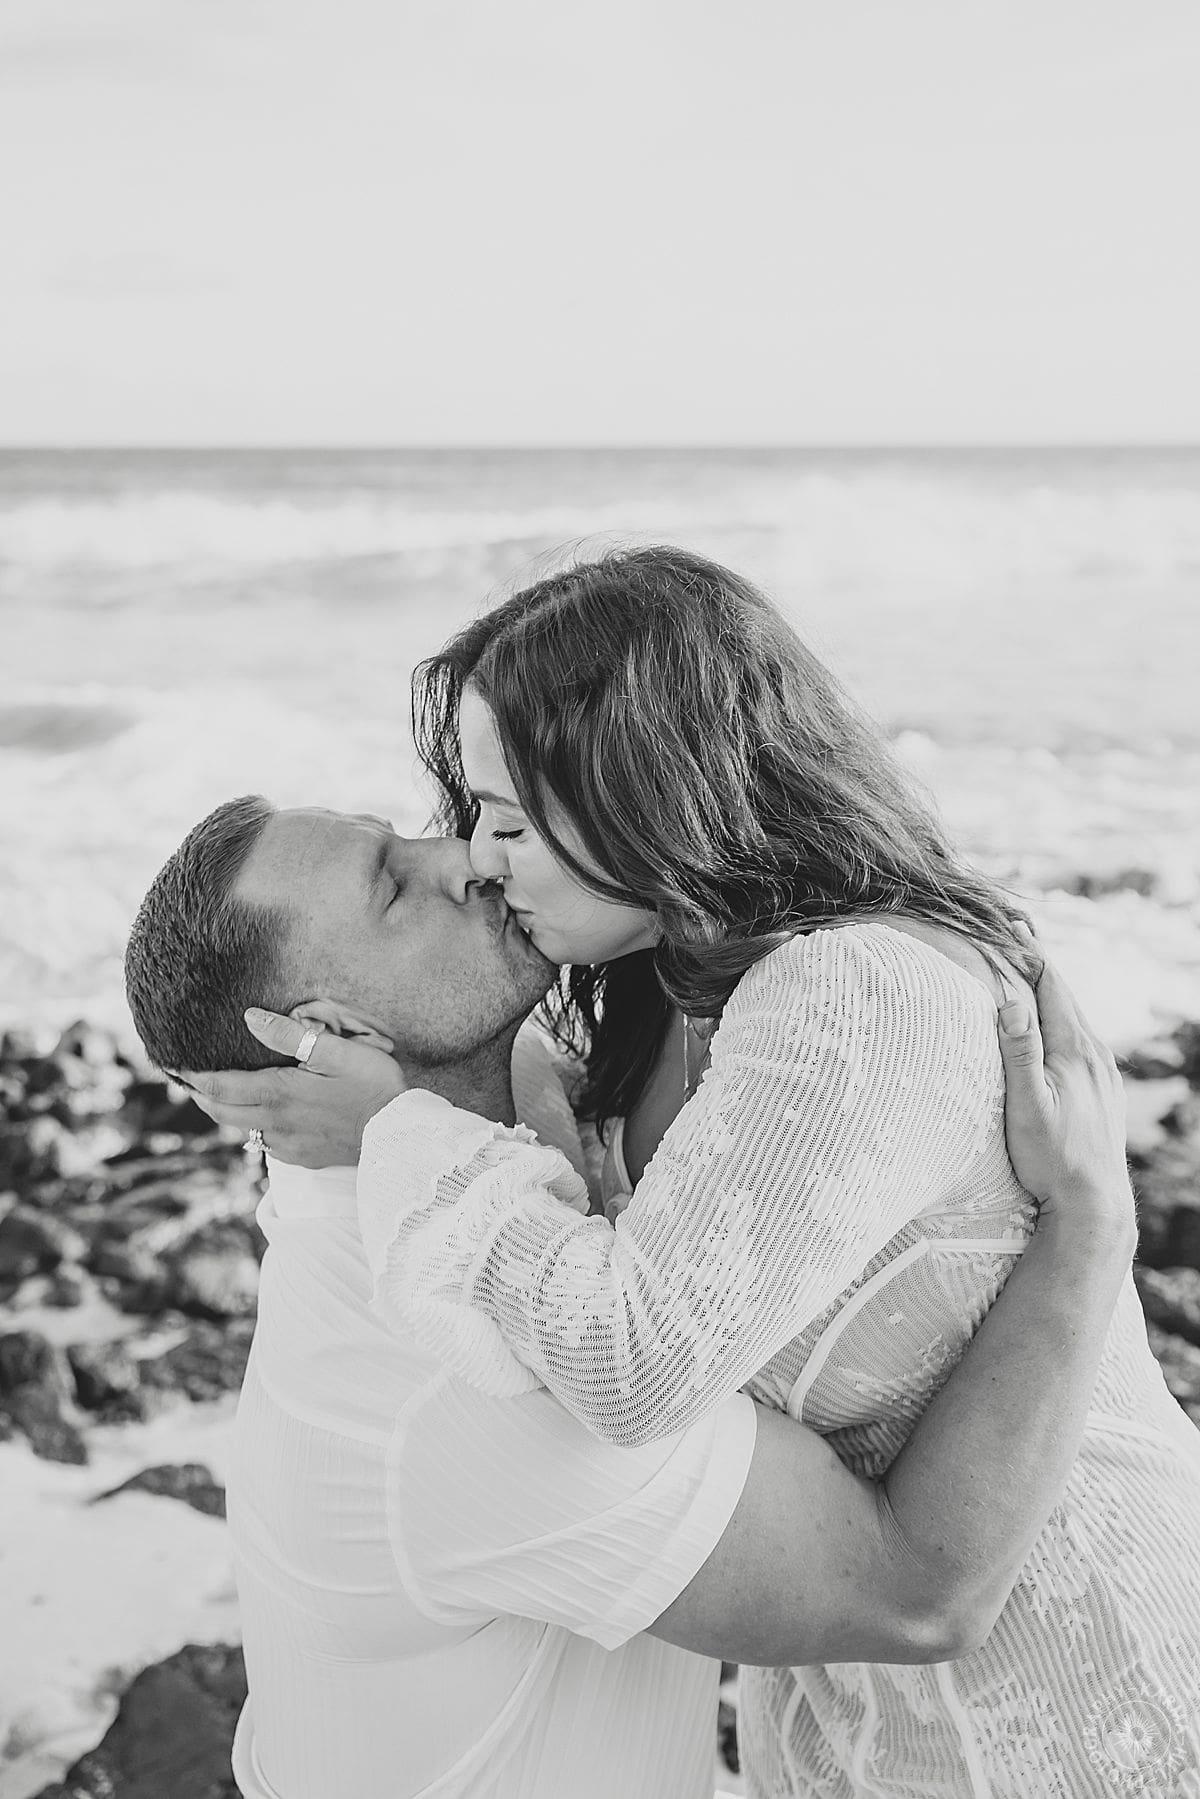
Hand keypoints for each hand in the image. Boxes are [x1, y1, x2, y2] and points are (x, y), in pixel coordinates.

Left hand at [181, 1010, 404, 1166]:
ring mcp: (288, 1145)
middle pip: (221, 1112)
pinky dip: (257, 1126)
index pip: (219, 1087)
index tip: (172, 1064)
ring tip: (221, 1093)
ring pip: (243, 1129)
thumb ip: (290, 1035)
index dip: (191, 1076)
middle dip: (200, 1095)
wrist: (400, 1134)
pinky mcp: (303, 1158)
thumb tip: (250, 1017)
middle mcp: (275, 1124)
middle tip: (186, 1078)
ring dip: (227, 1111)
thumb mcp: (336, 1050)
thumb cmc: (372, 1085)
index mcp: (278, 1094)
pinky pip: (267, 1143)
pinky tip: (267, 1114)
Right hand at [996, 954, 1133, 1248]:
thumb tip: (1011, 1000)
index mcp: (1074, 1049)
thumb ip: (1020, 1053)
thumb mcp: (1027, 1107)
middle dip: (1038, 964)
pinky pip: (1080, 1041)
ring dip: (1049, 993)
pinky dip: (1061, 1021)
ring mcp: (1103, 1073)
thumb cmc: (1052, 1159)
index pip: (1051, 985)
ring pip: (1074, 1019)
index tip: (1008, 926)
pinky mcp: (1104, 1091)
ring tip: (1027, 970)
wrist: (1093, 1203)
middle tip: (1014, 933)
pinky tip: (1050, 1028)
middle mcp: (1095, 1054)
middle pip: (1064, 995)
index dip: (1029, 953)